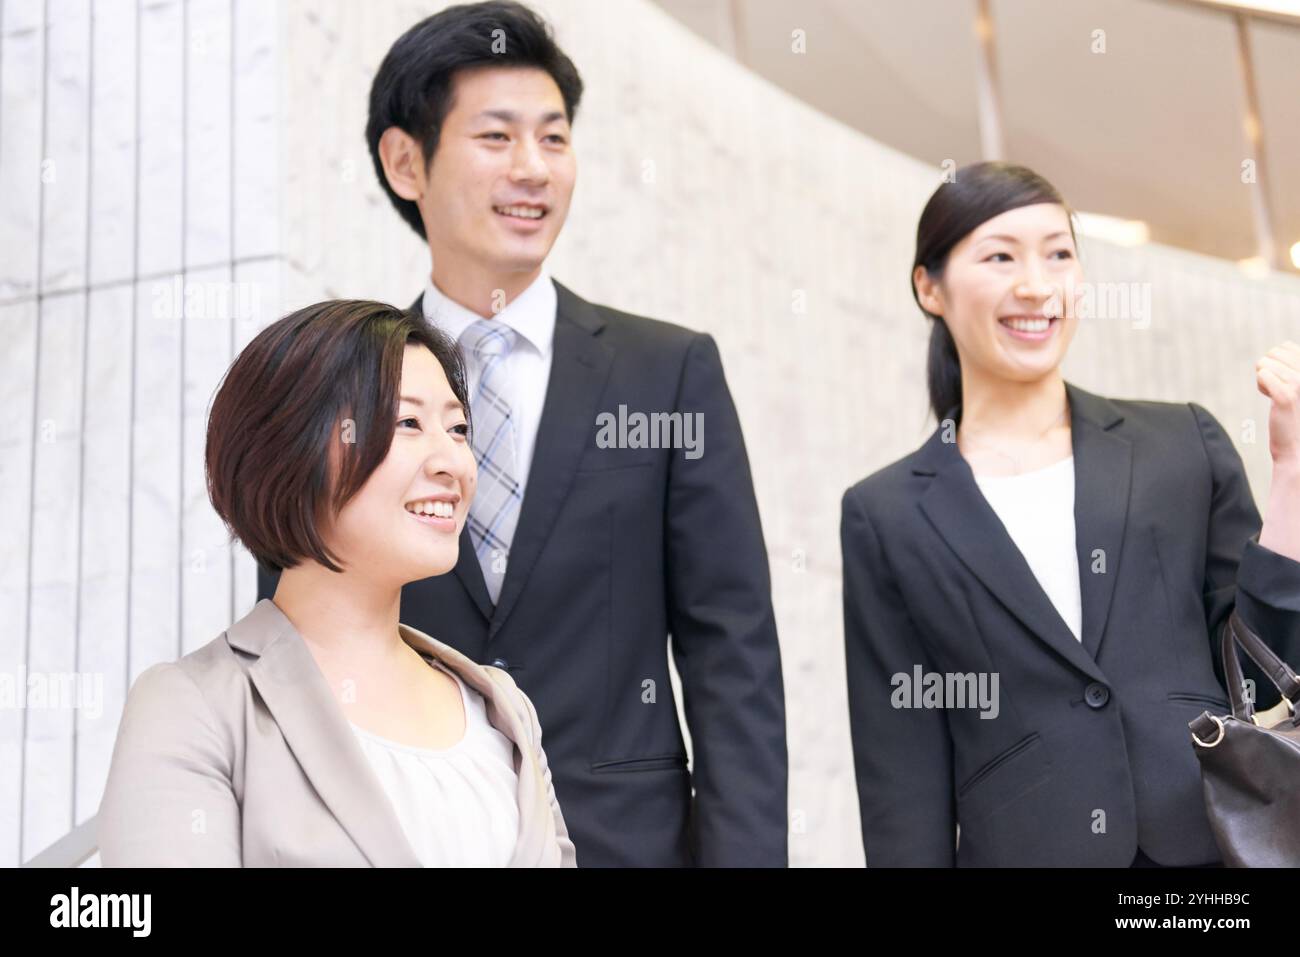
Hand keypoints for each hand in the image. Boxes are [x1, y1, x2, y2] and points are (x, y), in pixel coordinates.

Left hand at [1256, 341, 1299, 471]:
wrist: (1297, 442)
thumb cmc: (1295, 410)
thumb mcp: (1298, 382)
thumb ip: (1293, 365)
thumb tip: (1282, 348)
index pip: (1285, 346)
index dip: (1278, 363)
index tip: (1286, 381)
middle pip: (1273, 353)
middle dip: (1269, 370)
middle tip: (1280, 389)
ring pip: (1264, 363)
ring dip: (1265, 380)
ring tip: (1279, 395)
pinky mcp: (1286, 396)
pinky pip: (1262, 375)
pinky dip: (1261, 386)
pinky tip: (1273, 399)